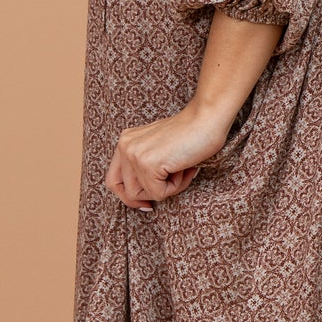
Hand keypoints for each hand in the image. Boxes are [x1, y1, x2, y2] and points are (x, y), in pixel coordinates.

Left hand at [104, 103, 231, 211]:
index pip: (113, 180)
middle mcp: (125, 146)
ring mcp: (134, 154)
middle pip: (125, 191)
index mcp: (126, 141)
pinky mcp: (148, 163)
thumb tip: (141, 199)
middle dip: (149, 194)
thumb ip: (146, 166)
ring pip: (140, 194)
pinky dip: (176, 186)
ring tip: (182, 169)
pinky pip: (158, 193)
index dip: (129, 196)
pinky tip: (186, 168)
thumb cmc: (192, 134)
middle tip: (173, 184)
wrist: (208, 119)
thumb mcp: (160, 149)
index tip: (147, 203)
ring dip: (167, 189)